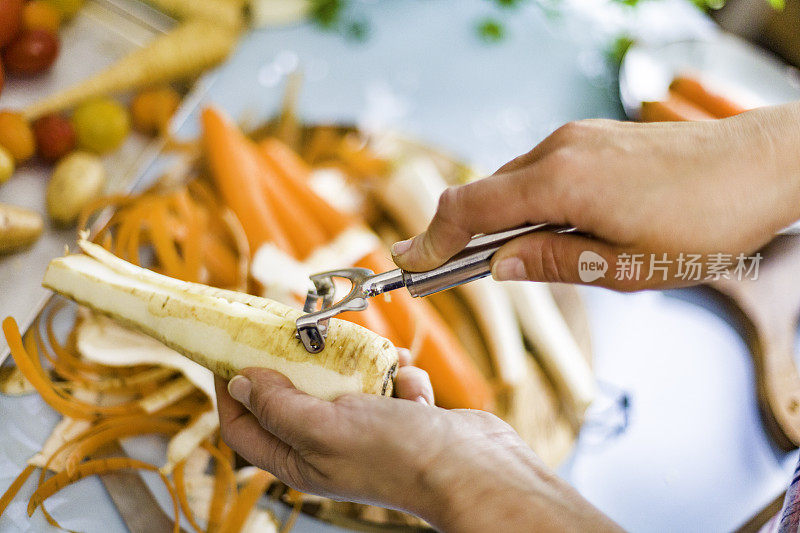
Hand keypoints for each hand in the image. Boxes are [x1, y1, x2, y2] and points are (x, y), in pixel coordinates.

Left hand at [216, 352, 616, 531]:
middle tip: (298, 331)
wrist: (471, 466)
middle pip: (293, 396)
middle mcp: (328, 446)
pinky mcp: (399, 416)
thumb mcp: (325, 427)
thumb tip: (241, 382)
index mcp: (301, 460)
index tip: (231, 352)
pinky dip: (401, 377)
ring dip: (360, 366)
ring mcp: (366, 430)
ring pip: (344, 382)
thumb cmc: (399, 455)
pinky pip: (387, 382)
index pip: (244, 427)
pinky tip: (414, 388)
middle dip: (299, 364)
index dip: (231, 392)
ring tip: (375, 359)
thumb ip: (279, 406)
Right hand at [391, 103, 799, 289]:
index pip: (470, 208)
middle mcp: (558, 151)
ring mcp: (576, 138)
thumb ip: (553, 262)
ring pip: (512, 182)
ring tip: (514, 260)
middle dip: (461, 234)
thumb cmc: (704, 222)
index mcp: (561, 184)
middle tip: (448, 273)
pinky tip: (553, 228)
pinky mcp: (592, 138)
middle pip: (483, 193)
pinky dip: (527, 202)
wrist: (761, 164)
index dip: (432, 238)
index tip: (407, 263)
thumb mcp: (626, 266)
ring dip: (499, 220)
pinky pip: (540, 171)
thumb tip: (497, 265)